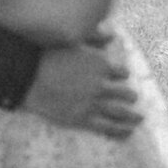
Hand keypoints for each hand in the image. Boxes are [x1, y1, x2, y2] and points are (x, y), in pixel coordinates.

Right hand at [22, 35, 141, 138]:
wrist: (28, 77)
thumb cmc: (47, 55)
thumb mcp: (73, 40)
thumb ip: (95, 36)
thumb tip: (113, 35)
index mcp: (101, 64)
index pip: (122, 72)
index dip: (122, 75)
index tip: (121, 78)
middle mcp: (101, 84)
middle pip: (125, 93)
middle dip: (131, 96)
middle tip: (133, 99)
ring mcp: (92, 103)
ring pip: (120, 112)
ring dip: (132, 116)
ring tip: (139, 118)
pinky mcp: (82, 118)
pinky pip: (107, 127)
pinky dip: (120, 130)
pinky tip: (128, 132)